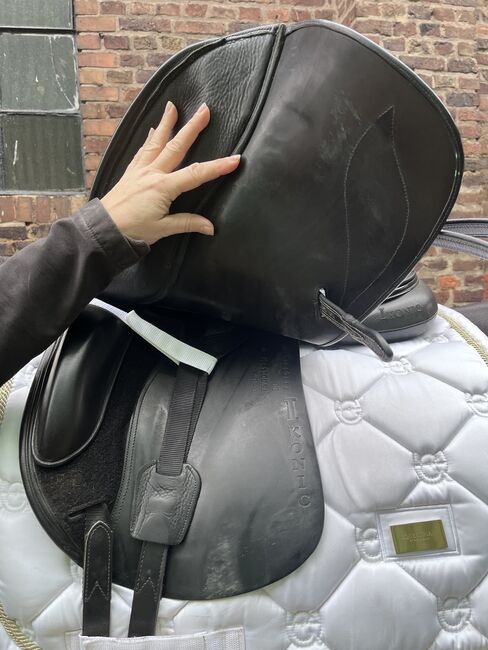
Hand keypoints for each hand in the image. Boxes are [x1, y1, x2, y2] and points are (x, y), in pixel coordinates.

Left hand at [100, 101, 239, 244]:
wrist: (104, 229)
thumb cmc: (132, 230)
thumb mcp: (163, 229)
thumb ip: (187, 224)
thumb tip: (210, 227)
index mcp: (163, 187)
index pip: (197, 174)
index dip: (218, 167)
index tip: (235, 159)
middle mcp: (152, 173)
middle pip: (177, 146)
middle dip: (192, 127)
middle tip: (204, 110)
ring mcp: (140, 170)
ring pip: (156, 142)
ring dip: (166, 123)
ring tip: (173, 106)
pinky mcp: (130, 173)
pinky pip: (142, 151)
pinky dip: (149, 139)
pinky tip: (152, 130)